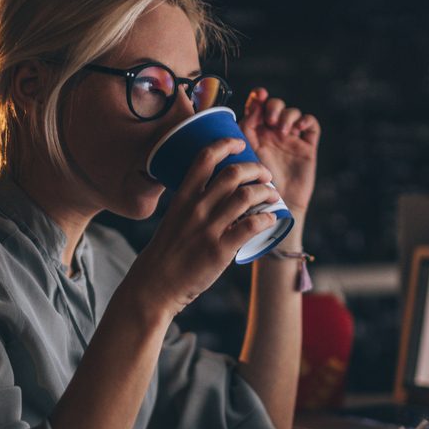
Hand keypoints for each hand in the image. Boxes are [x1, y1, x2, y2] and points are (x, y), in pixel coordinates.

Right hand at [126, 139, 280, 315]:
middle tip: (265, 175)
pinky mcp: (220, 250)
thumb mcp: (174, 218)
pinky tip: (271, 219)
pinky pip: (251, 226)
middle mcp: (196, 208)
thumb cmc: (167, 251)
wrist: (155, 285)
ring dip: (266, 192)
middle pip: (233, 173)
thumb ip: (194, 204)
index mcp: (184, 197)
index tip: (240, 143)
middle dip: (256, 168)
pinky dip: (267, 219)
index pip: (205, 157)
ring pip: (246, 196)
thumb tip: (221, 194)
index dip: (226, 144)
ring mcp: (208, 229)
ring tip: (272, 195)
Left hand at [240, 88, 319, 214]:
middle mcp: (272, 135)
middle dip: (273, 106)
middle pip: (276, 105)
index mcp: (254, 135)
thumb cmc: (253, 188)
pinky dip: (305, 120)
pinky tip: (297, 128)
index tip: (258, 96)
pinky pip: (311, 125)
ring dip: (287, 115)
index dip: (258, 97)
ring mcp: (290, 141)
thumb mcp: (243, 158)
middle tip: (269, 121)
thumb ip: (243, 134)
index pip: (257, 106)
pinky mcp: (307, 148)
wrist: (273, 210)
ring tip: (281, 129)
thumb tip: (247, 109)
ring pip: (293, 112)